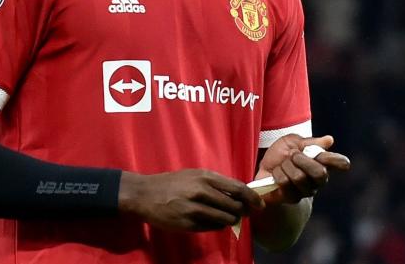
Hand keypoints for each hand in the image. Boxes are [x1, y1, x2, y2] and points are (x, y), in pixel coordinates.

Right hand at [118, 169, 264, 231]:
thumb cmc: (172, 183)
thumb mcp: (194, 176)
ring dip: (231, 221)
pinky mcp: (188, 223)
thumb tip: (238, 195)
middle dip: (243, 212)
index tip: (259, 204)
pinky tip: (212, 222)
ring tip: (229, 219)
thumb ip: (215, 184)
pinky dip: (216, 226)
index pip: (238, 188)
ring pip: (224, 219)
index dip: (252, 198)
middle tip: (245, 214)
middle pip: (234, 206)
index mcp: (205, 177)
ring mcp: (194, 209)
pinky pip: (211, 227)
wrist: (145, 194)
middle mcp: (202, 192)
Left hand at [256, 134, 350, 204]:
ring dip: (285, 166)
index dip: (337, 160)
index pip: (341, 163)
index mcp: (323, 162)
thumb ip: (309, 142)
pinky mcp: (293, 198)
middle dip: (301, 160)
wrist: (264, 169)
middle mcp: (319, 179)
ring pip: (299, 177)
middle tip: (292, 155)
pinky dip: (277, 174)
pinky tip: (276, 175)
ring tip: (282, 165)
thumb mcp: (292, 142)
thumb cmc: (281, 154)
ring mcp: (307, 191)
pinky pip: (285, 183)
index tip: (325, 155)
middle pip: (320, 173)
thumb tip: (329, 140)